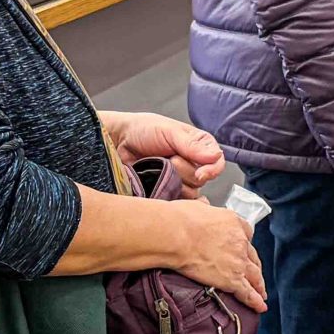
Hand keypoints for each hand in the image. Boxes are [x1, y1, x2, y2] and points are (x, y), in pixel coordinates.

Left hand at [105, 110, 224, 188]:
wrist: (116, 141)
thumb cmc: (141, 130)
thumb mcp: (169, 131)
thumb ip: (192, 145)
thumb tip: (216, 156)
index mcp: (197, 146)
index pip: (217, 162)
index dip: (212, 169)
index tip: (202, 173)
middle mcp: (190, 164)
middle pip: (202, 180)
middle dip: (185, 171)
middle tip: (169, 159)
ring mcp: (177, 180)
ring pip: (190, 193)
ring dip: (175, 182)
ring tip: (159, 169)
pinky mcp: (165, 193)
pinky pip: (175, 203)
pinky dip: (169, 197)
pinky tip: (159, 187)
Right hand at [165, 194, 266, 309]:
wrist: (176, 234)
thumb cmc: (180, 219)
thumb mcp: (195, 206)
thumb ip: (203, 208)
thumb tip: (202, 204)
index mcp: (232, 223)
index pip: (247, 232)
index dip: (245, 242)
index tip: (244, 248)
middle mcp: (240, 242)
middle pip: (253, 256)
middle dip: (255, 266)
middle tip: (256, 274)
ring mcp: (238, 261)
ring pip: (254, 275)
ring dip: (259, 285)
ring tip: (262, 294)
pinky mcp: (231, 279)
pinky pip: (247, 292)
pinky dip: (254, 301)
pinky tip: (260, 307)